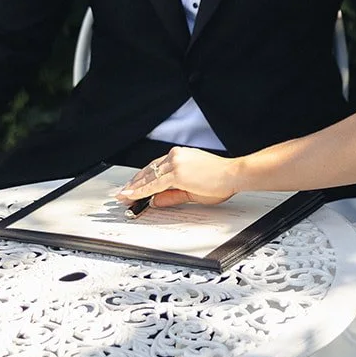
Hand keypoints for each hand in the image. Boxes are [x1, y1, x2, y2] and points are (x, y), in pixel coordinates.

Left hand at [116, 147, 239, 208]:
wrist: (233, 175)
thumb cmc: (220, 180)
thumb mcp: (192, 190)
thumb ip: (171, 195)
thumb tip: (154, 200)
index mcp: (180, 156)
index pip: (155, 168)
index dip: (141, 179)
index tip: (132, 188)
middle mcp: (175, 156)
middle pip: (148, 171)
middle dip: (133, 185)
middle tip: (122, 195)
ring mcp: (175, 163)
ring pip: (148, 177)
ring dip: (134, 189)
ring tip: (123, 198)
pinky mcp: (177, 173)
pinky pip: (154, 185)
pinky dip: (140, 191)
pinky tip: (132, 196)